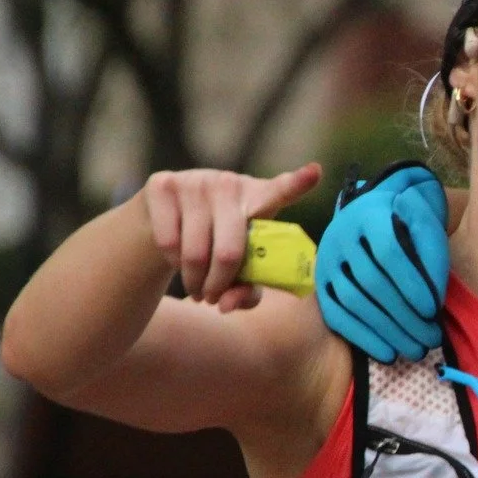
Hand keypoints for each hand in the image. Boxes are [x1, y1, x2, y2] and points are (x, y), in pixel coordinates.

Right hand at [141, 163, 321, 311]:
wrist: (161, 218)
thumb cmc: (214, 243)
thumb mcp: (238, 267)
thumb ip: (246, 290)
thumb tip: (227, 304)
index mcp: (259, 198)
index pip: (282, 190)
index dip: (298, 182)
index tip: (315, 173)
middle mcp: (229, 183)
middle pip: (229, 252)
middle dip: (219, 286)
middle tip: (214, 298)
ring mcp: (195, 181)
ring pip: (195, 253)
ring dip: (195, 282)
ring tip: (197, 288)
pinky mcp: (162, 185)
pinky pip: (169, 243)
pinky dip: (172, 264)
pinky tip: (176, 262)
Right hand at [313, 162, 450, 362]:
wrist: (377, 211)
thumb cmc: (410, 222)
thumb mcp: (427, 227)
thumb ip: (434, 257)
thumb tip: (432, 305)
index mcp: (369, 214)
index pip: (388, 251)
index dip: (411, 283)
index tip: (433, 310)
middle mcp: (341, 235)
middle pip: (371, 281)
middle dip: (404, 316)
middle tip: (430, 340)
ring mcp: (326, 261)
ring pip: (353, 301)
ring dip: (386, 331)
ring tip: (416, 351)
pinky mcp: (320, 284)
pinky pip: (336, 315)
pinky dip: (362, 337)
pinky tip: (387, 354)